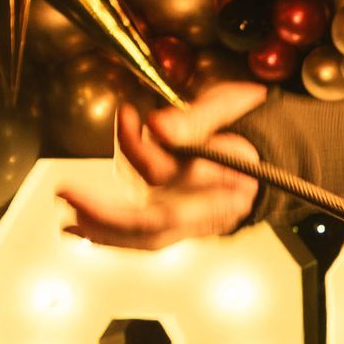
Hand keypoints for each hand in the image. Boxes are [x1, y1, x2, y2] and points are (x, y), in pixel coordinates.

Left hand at [57, 80, 266, 249]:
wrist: (277, 153)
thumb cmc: (253, 122)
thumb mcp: (232, 105)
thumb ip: (197, 118)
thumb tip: (155, 127)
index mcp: (232, 177)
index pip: (177, 174)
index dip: (143, 149)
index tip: (127, 113)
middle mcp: (214, 208)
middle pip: (156, 223)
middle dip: (107, 212)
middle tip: (66, 192)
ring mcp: (198, 221)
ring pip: (147, 237)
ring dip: (103, 229)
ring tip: (66, 211)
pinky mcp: (183, 224)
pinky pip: (145, 238)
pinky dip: (112, 236)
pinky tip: (79, 229)